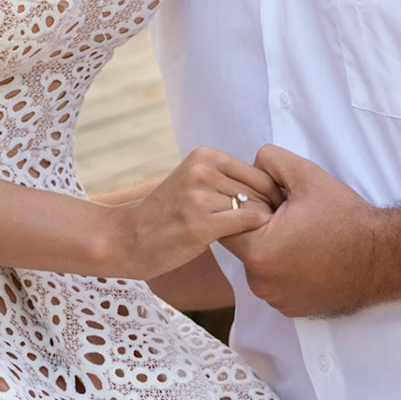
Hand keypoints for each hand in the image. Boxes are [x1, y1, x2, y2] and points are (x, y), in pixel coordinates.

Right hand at [109, 148, 278, 279]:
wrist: (127, 238)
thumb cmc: (168, 214)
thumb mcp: (193, 181)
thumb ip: (225, 178)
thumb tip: (273, 186)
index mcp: (204, 155)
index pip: (259, 171)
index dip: (272, 194)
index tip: (272, 213)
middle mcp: (202, 171)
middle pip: (260, 189)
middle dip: (270, 210)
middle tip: (270, 229)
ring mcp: (200, 197)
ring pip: (255, 207)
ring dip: (262, 225)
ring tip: (258, 239)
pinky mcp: (200, 224)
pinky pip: (247, 223)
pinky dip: (255, 233)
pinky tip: (247, 244)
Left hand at [220, 145, 392, 317]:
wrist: (384, 258)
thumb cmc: (347, 218)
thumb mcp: (307, 175)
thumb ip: (271, 160)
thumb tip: (253, 162)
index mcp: (259, 251)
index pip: (229, 223)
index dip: (249, 206)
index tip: (273, 201)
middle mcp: (261, 283)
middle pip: (243, 245)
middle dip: (261, 227)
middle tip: (293, 216)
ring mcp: (276, 300)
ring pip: (260, 265)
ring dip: (273, 248)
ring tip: (306, 235)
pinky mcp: (291, 309)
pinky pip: (276, 283)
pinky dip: (286, 269)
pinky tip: (312, 255)